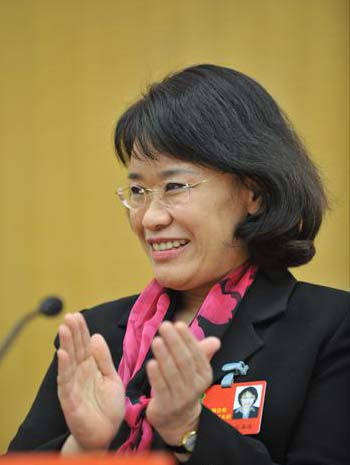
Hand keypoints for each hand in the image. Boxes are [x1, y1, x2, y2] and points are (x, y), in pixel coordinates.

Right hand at [57, 313, 124, 449]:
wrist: (106, 434)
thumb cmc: (108, 407)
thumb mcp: (112, 378)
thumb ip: (104, 358)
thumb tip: (96, 336)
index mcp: (90, 367)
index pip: (84, 345)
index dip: (81, 330)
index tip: (77, 315)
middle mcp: (79, 374)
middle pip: (75, 349)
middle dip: (72, 333)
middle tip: (69, 316)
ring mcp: (73, 386)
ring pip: (68, 362)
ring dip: (66, 345)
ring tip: (64, 328)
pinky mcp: (70, 400)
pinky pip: (66, 382)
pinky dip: (64, 367)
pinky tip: (63, 354)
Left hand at [145, 321, 219, 445]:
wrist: (177, 419)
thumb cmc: (184, 385)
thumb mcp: (195, 369)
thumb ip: (202, 352)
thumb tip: (215, 341)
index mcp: (204, 374)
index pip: (197, 354)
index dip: (187, 338)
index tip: (178, 324)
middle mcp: (195, 386)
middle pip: (184, 361)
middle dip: (174, 342)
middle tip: (164, 326)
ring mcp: (180, 397)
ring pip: (172, 373)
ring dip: (164, 355)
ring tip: (156, 340)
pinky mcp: (166, 406)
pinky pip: (161, 388)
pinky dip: (156, 375)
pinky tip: (150, 362)